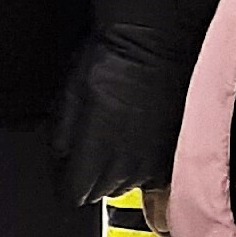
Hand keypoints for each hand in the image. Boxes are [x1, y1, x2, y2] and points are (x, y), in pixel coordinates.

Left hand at [50, 30, 189, 204]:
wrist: (157, 42)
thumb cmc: (110, 61)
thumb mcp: (69, 95)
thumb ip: (61, 136)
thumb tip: (60, 159)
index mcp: (96, 153)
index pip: (73, 193)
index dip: (65, 179)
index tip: (65, 166)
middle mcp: (128, 166)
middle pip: (100, 191)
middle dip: (92, 173)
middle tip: (93, 142)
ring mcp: (155, 162)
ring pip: (127, 184)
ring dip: (119, 168)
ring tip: (119, 135)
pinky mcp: (175, 153)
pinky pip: (153, 173)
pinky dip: (144, 161)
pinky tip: (141, 136)